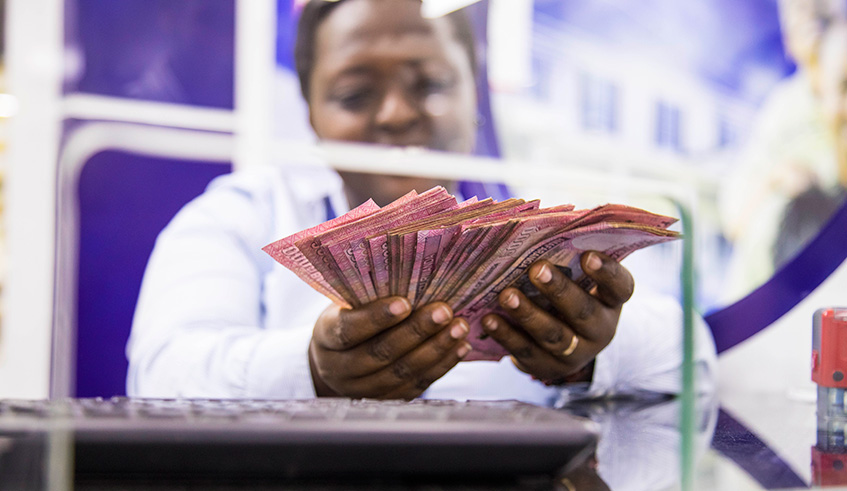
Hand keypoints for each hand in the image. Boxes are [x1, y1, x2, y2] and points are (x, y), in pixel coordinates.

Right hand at [309, 297, 471, 398]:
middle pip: (380, 353)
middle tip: (444, 311)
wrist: (338, 358)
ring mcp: (362, 389)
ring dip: (436, 349)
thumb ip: (367, 294)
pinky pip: (417, 385)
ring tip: (459, 327)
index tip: (404, 303)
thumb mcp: (346, 303)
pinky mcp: (387, 400)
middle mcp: (339, 369)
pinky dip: (442, 365)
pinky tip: (460, 347)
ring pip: (402, 372)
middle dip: (416, 331)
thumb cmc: (348, 316)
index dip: (376, 318)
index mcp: (326, 337)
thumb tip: (409, 270)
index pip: (349, 330)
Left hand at [480, 252, 633, 384]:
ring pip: (554, 335)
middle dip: (559, 290)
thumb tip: (536, 224)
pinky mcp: (548, 368)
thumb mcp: (577, 278)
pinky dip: (506, 335)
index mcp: (611, 301)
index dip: (606, 272)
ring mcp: (576, 354)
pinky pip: (527, 353)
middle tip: (536, 269)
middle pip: (583, 312)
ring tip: (506, 295)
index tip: (587, 255)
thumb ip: (567, 256)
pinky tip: (488, 319)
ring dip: (528, 314)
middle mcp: (600, 330)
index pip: (620, 287)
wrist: (565, 344)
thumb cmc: (567, 292)